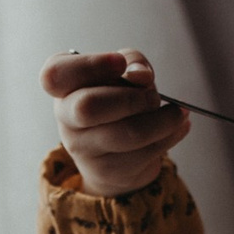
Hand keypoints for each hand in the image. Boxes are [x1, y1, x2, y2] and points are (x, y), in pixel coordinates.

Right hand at [41, 49, 190, 197]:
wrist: (117, 152)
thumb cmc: (118, 100)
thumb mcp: (124, 72)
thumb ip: (133, 62)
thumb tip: (141, 76)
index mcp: (62, 85)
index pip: (55, 74)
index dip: (90, 66)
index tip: (120, 63)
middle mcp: (66, 117)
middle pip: (88, 107)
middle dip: (132, 98)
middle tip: (153, 97)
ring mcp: (84, 148)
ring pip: (127, 133)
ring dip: (162, 120)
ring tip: (177, 113)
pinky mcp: (108, 171)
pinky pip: (146, 152)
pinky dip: (171, 136)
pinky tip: (176, 127)